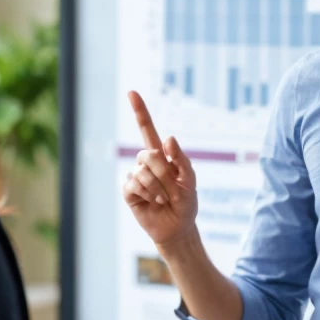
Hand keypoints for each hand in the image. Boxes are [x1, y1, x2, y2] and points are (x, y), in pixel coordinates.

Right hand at [122, 91, 197, 247]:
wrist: (177, 227)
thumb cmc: (186, 202)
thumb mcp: (191, 180)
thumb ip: (182, 159)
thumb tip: (168, 138)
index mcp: (162, 154)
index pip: (147, 128)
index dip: (139, 110)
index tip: (131, 92)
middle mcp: (146, 162)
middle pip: (148, 154)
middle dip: (164, 174)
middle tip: (172, 190)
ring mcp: (135, 176)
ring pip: (142, 172)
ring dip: (158, 189)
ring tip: (164, 199)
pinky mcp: (128, 191)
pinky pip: (133, 185)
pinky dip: (148, 195)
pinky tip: (152, 203)